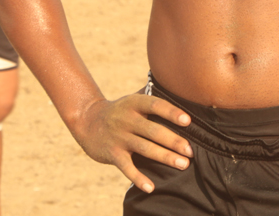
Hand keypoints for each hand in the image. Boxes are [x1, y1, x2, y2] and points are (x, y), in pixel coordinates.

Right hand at [70, 94, 191, 192]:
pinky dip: (138, 178)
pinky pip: (126, 168)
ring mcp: (119, 137)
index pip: (155, 105)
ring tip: (183, 164)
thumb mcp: (133, 99)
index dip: (171, 113)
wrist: (88, 120)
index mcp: (134, 103)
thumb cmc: (121, 110)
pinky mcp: (112, 153)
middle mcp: (126, 119)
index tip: (187, 121)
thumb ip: (154, 97)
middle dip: (173, 141)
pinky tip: (151, 187)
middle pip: (153, 130)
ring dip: (165, 157)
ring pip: (144, 148)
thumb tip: (185, 91)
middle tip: (190, 151)